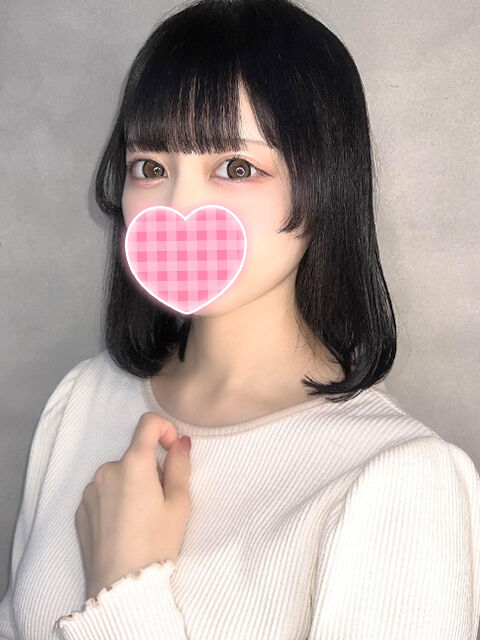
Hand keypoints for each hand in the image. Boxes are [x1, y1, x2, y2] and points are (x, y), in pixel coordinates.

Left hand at [75, 411, 191, 599]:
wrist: (121, 587)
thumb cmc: (155, 545)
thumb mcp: (179, 504)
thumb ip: (180, 466)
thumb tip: (180, 443)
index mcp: (134, 464)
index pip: (148, 423)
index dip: (165, 429)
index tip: (172, 451)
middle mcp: (107, 470)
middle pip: (135, 455)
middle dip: (151, 469)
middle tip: (161, 502)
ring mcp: (90, 490)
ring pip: (119, 475)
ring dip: (132, 485)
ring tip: (142, 519)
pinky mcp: (81, 509)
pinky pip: (103, 493)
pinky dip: (116, 501)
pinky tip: (124, 528)